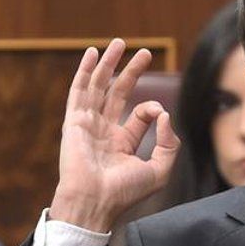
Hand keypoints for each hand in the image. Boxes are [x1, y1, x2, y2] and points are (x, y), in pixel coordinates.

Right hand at [50, 39, 177, 232]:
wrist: (95, 202)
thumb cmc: (124, 193)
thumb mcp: (159, 171)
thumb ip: (169, 144)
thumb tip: (164, 114)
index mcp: (122, 143)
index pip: (140, 114)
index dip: (152, 109)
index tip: (159, 116)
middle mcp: (104, 131)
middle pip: (118, 93)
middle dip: (131, 72)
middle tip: (145, 53)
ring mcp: (88, 125)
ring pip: (98, 87)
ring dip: (108, 64)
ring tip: (120, 43)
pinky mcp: (75, 122)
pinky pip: (79, 91)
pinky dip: (85, 71)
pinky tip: (92, 54)